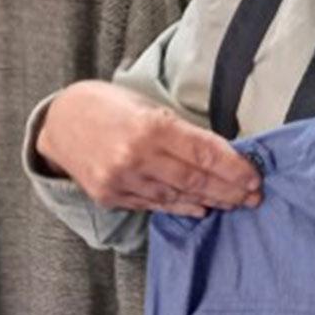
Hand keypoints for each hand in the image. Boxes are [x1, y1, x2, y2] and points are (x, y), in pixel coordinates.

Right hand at [36, 80, 261, 217]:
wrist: (59, 121)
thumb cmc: (110, 105)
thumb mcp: (148, 106)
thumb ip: (181, 131)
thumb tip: (221, 153)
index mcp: (150, 127)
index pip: (205, 152)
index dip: (234, 168)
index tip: (255, 177)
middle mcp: (136, 157)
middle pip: (196, 179)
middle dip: (230, 190)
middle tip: (254, 197)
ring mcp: (122, 181)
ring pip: (178, 196)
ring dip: (211, 201)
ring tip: (235, 204)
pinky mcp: (111, 197)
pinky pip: (155, 205)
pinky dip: (182, 207)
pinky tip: (202, 208)